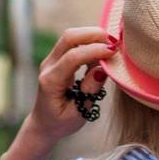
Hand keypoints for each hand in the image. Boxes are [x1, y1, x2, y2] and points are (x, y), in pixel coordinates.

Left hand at [12, 26, 117, 159]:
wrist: (43, 124)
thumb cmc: (61, 122)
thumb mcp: (78, 114)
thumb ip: (90, 91)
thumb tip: (103, 69)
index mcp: (51, 81)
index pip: (73, 57)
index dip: (94, 50)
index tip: (114, 52)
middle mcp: (48, 66)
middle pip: (69, 37)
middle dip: (94, 35)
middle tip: (115, 44)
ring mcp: (51, 60)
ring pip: (71, 36)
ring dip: (93, 36)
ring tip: (112, 46)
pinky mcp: (57, 58)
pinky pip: (73, 42)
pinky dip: (90, 41)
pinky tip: (103, 50)